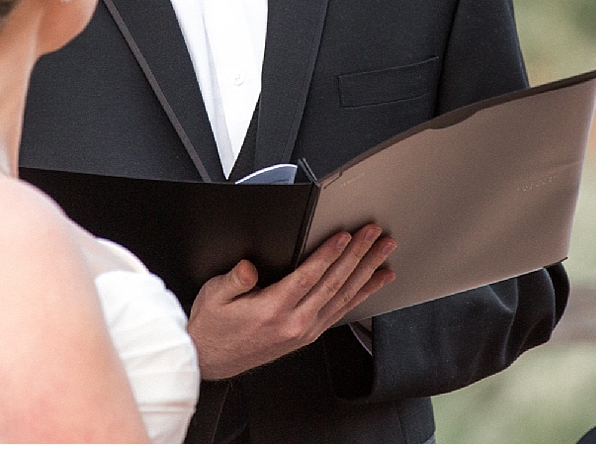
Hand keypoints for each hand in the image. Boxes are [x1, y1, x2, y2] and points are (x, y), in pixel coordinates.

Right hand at [187, 225, 395, 381]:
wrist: (211, 361)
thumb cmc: (213, 327)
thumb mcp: (213, 297)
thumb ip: (234, 280)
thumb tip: (249, 267)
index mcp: (272, 310)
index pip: (308, 277)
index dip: (329, 255)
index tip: (345, 236)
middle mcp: (294, 323)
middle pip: (334, 284)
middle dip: (357, 256)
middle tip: (374, 236)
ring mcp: (304, 331)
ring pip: (343, 298)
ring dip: (366, 272)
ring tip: (384, 253)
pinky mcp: (308, 335)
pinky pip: (341, 311)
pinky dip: (362, 294)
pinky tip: (375, 281)